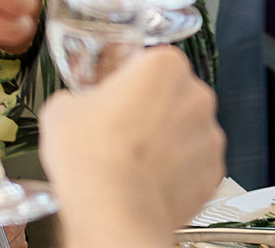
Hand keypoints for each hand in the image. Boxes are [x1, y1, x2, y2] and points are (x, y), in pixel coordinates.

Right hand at [40, 47, 224, 247]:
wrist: (114, 211)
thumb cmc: (93, 160)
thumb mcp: (61, 111)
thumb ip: (76, 98)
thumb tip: (73, 105)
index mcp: (164, 67)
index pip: (149, 63)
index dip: (128, 82)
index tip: (115, 97)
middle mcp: (196, 95)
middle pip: (173, 95)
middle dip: (151, 110)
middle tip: (121, 132)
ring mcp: (209, 135)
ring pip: (186, 130)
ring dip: (167, 141)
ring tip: (134, 161)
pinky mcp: (213, 170)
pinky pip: (195, 164)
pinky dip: (178, 171)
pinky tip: (150, 179)